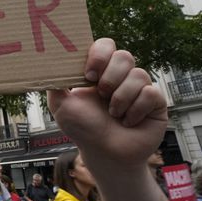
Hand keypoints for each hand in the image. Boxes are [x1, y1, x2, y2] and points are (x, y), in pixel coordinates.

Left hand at [47, 39, 167, 170]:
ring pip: (138, 74)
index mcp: (101, 72)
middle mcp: (121, 77)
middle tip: (102, 95)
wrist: (105, 155)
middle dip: (110, 78)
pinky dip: (136, 109)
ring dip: (120, 98)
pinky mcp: (155, 102)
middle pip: (124, 56)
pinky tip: (129, 121)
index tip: (89, 76)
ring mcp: (140, 88)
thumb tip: (46, 64)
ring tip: (114, 115)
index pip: (105, 45)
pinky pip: (151, 93)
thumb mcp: (60, 105)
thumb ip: (54, 83)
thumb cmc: (84, 130)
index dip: (99, 55)